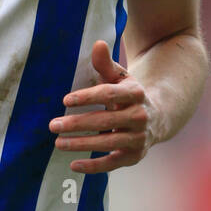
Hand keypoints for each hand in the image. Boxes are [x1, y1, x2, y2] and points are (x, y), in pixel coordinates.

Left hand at [49, 40, 158, 174]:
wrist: (157, 118)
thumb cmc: (128, 94)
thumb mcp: (120, 77)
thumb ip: (106, 63)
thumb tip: (98, 43)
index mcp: (136, 94)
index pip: (110, 94)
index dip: (88, 97)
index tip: (65, 100)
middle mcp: (140, 117)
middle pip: (105, 121)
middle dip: (77, 124)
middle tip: (53, 125)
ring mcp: (138, 138)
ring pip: (108, 143)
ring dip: (81, 145)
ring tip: (58, 143)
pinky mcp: (134, 156)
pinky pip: (112, 163)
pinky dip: (94, 166)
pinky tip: (73, 165)